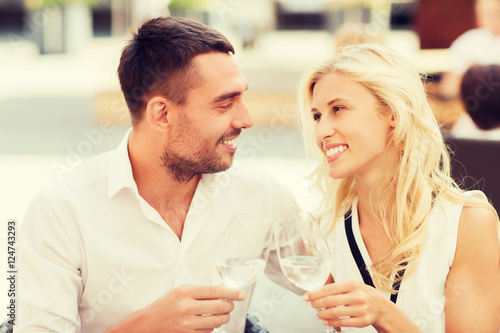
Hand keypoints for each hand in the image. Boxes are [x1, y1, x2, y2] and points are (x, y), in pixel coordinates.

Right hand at [107, 284, 245, 332]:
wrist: (148, 324)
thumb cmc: (164, 306)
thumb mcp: (181, 291)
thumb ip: (201, 291)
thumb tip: (222, 289)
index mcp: (185, 292)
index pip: (215, 291)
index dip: (231, 292)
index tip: (240, 294)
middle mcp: (186, 307)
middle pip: (219, 306)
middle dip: (230, 306)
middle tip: (231, 304)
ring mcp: (187, 323)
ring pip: (216, 321)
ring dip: (224, 317)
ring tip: (223, 314)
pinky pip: (208, 332)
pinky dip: (213, 327)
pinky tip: (210, 323)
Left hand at [304, 280, 418, 331]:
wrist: (381, 307)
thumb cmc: (363, 294)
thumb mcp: (352, 286)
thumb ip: (337, 289)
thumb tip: (317, 293)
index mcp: (353, 284)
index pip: (329, 289)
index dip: (315, 293)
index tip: (306, 296)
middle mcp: (358, 296)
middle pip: (331, 301)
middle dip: (317, 303)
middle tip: (311, 304)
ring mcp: (361, 309)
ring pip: (336, 313)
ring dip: (323, 314)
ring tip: (318, 313)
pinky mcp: (363, 320)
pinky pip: (343, 323)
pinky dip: (331, 322)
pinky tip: (325, 320)